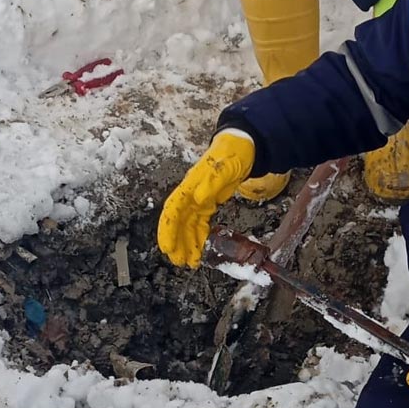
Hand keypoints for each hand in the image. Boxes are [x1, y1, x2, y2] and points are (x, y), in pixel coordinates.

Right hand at [157, 130, 255, 266]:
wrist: (242, 145)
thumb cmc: (233, 153)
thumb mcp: (226, 165)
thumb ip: (213, 181)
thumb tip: (199, 199)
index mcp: (191, 184)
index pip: (174, 209)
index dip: (168, 229)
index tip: (167, 246)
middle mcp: (191, 193)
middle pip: (178, 221)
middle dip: (175, 241)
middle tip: (177, 261)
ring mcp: (198, 199)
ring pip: (187, 225)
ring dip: (187, 243)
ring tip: (189, 262)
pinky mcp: (208, 203)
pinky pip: (199, 223)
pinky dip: (198, 237)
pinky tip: (198, 250)